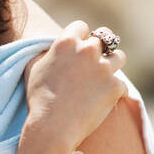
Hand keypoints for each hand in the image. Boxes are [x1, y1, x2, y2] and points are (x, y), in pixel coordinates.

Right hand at [21, 21, 126, 151]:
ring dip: (113, 64)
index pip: (81, 26)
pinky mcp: (115, 87)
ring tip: (104, 76)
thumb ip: (46, 53)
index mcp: (67, 43)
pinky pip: (120, 85)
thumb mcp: (33, 69)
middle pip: (104, 40)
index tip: (79, 47)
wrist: (52, 127)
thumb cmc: (38, 99)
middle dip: (99, 50)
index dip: (80, 36)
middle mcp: (88, 51)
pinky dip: (113, 92)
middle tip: (93, 63)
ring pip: (119, 57)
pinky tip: (103, 101)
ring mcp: (104, 68)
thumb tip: (52, 49)